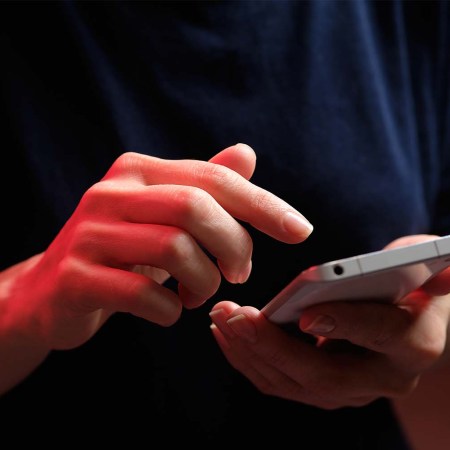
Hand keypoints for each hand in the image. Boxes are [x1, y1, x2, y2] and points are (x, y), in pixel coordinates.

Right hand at [1, 143, 312, 351]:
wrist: (53, 290)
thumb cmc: (123, 252)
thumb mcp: (164, 216)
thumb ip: (204, 185)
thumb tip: (247, 154)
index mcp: (138, 171)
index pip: (213, 178)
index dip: (263, 204)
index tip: (300, 231)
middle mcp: (111, 193)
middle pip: (195, 208)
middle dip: (234, 246)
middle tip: (239, 273)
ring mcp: (89, 234)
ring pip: (175, 249)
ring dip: (204, 282)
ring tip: (201, 294)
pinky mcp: (76, 277)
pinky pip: (144, 294)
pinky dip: (171, 310)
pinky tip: (171, 310)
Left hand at [209, 234, 449, 408]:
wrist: (409, 323)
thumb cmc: (412, 284)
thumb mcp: (427, 267)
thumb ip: (435, 266)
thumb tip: (441, 267)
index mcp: (414, 343)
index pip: (381, 335)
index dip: (345, 324)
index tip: (305, 314)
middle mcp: (383, 379)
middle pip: (323, 374)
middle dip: (272, 346)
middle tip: (234, 316)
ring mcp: (350, 391)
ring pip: (293, 385)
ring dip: (250, 353)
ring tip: (220, 319)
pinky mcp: (323, 390)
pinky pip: (280, 383)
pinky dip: (249, 360)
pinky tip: (226, 334)